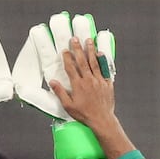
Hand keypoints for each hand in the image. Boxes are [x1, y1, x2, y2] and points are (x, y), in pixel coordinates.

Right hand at [50, 37, 132, 158]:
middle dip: (78, 49)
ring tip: (88, 40)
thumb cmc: (84, 114)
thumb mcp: (68, 106)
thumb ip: (60, 93)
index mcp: (78, 85)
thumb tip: (52, 82)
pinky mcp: (107, 83)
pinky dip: (102, 60)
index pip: (71, 68)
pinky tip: (100, 53)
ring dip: (90, 50)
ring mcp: (99, 80)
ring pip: (94, 62)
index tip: (65, 50)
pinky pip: (105, 69)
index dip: (67, 58)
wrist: (101, 119)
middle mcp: (88, 80)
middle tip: (75, 38)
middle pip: (82, 61)